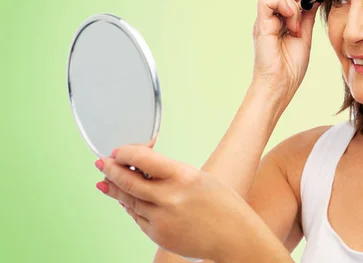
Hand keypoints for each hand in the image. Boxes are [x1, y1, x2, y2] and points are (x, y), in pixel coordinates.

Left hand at [94, 146, 272, 260]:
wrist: (234, 237)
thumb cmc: (222, 205)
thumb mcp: (199, 179)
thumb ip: (169, 174)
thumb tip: (141, 168)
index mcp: (183, 177)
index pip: (143, 159)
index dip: (125, 153)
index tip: (119, 151)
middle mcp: (170, 198)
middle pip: (128, 181)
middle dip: (111, 170)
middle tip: (102, 163)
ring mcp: (162, 220)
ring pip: (129, 201)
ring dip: (115, 189)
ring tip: (105, 181)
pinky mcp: (158, 236)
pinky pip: (138, 218)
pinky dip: (131, 207)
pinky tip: (126, 200)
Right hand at [252, 0, 321, 100]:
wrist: (280, 85)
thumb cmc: (290, 69)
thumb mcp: (305, 37)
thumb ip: (307, 18)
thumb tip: (314, 1)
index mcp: (278, 24)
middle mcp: (269, 21)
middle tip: (309, 4)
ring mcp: (263, 23)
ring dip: (291, 4)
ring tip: (298, 26)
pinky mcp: (260, 27)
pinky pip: (266, 2)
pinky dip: (283, 6)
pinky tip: (292, 24)